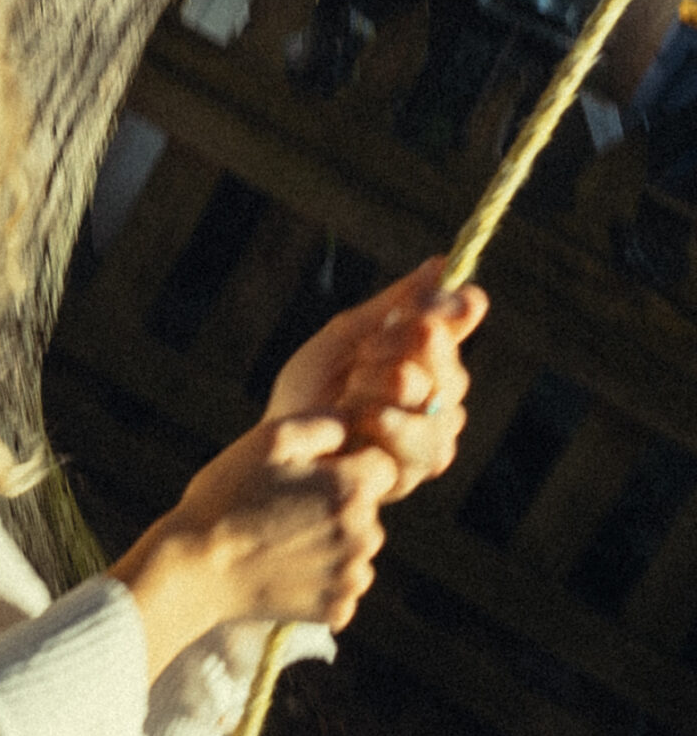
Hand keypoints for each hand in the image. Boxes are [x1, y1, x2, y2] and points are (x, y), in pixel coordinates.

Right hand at [116, 415, 397, 679]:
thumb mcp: (270, 438)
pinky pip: (342, 585)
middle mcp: (365, 536)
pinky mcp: (339, 610)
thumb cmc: (228, 496)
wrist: (194, 568)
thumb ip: (325, 422)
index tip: (309, 474)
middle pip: (368, 510)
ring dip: (332, 543)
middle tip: (285, 508)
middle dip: (338, 504)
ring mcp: (353, 578)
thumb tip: (355, 427)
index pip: (381, 466)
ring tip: (281, 540)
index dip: (346, 464)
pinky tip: (283, 570)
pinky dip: (320, 579)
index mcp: (353, 489)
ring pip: (356, 548)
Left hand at [265, 257, 486, 501]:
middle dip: (405, 352)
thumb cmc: (310, 389)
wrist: (281, 443)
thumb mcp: (349, 336)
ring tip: (354, 388)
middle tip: (367, 351)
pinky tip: (365, 418)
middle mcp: (436, 398)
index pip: (455, 327)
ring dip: (392, 388)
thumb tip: (444, 263)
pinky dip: (393, 426)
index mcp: (424, 360)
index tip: (421, 310)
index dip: (444, 315)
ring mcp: (430, 436)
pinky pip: (427, 445)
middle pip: (453, 368)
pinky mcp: (416, 472)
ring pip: (441, 405)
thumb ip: (398, 304)